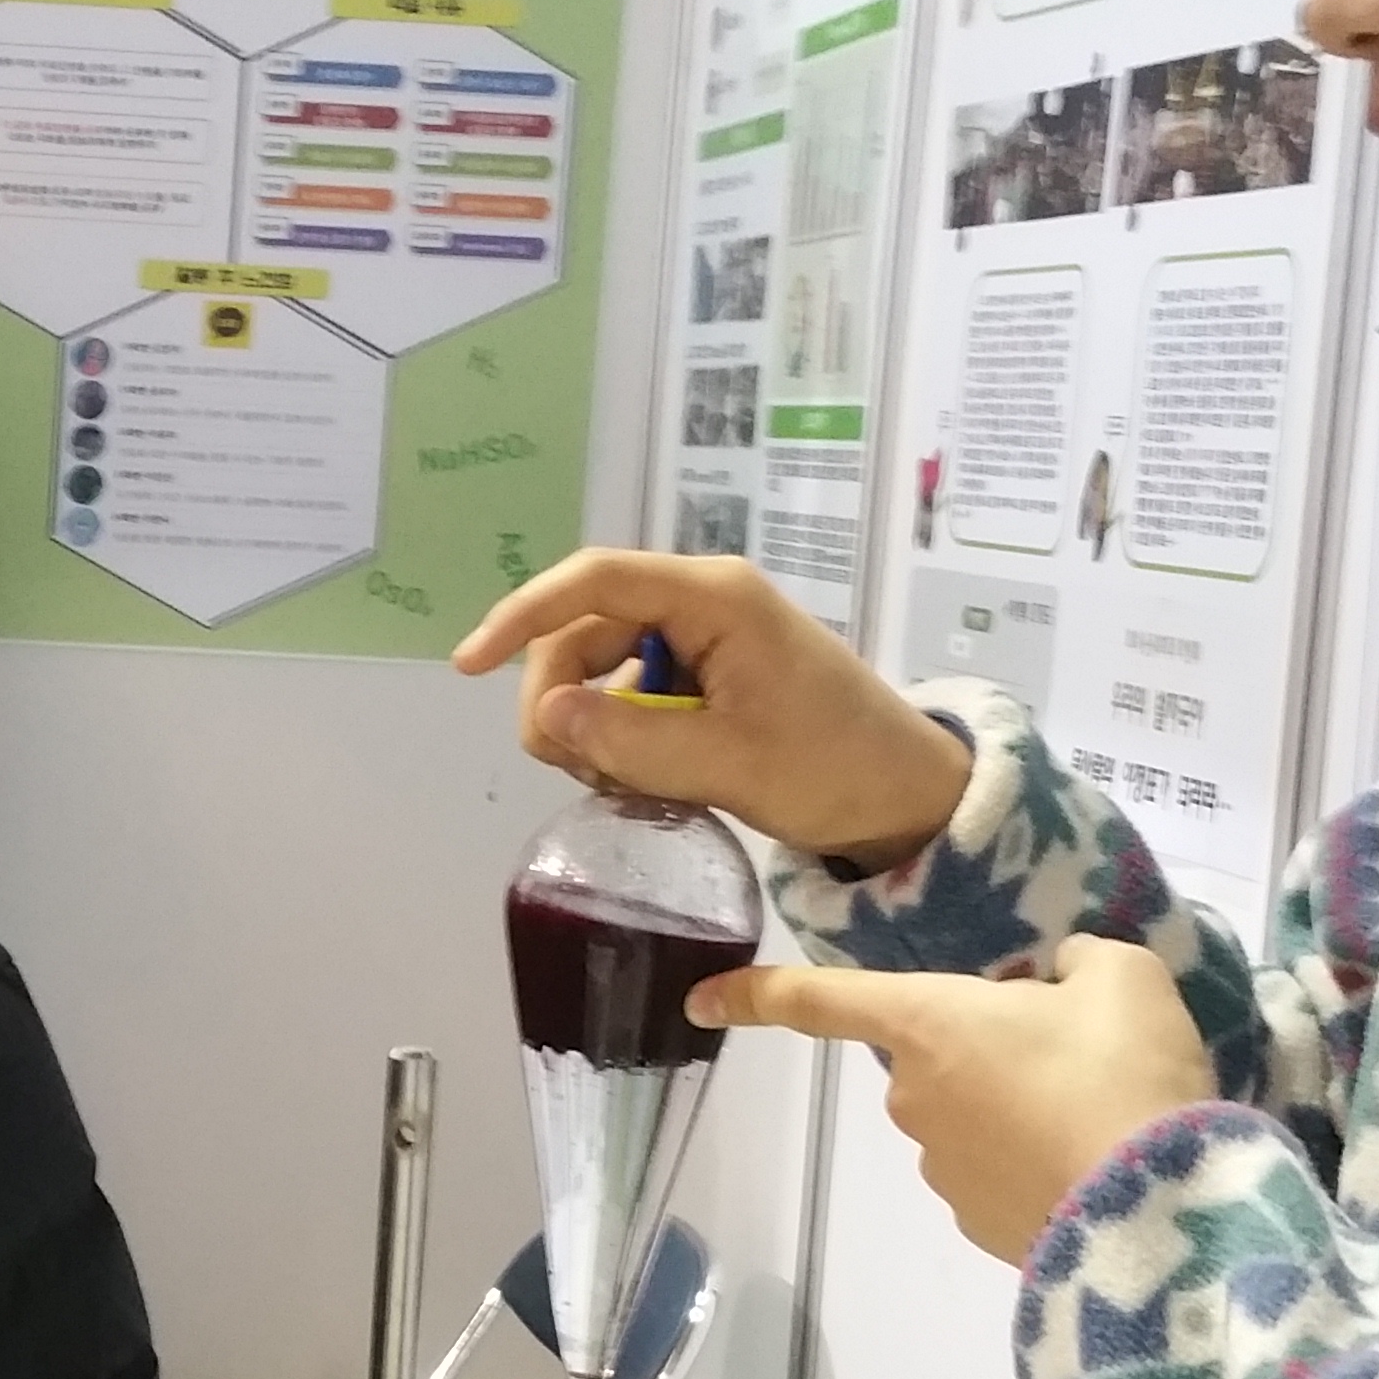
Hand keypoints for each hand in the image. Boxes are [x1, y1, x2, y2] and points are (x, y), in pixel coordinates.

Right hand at [452, 551, 970, 869]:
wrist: (909, 797)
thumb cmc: (834, 769)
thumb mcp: (729, 763)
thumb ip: (632, 740)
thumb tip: (545, 714)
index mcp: (715, 597)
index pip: (593, 581)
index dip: (522, 616)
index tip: (469, 666)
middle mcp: (704, 601)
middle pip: (585, 628)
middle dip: (559, 696)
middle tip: (573, 772)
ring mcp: (707, 635)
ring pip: (601, 664)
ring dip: (590, 723)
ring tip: (622, 785)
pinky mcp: (710, 671)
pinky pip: (632, 690)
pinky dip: (619, 733)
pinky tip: (641, 778)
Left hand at [700, 938, 1217, 1261]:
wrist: (1156, 1212)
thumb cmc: (1124, 1076)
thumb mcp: (1123, 978)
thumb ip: (1082, 961)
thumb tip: (1065, 978)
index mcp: (926, 1025)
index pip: (821, 1000)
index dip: (758, 994)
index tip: (700, 1000)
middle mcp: (913, 1099)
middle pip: (935, 1055)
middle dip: (991, 1047)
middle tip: (1080, 1052)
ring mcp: (941, 1170)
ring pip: (971, 1115)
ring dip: (1018, 1108)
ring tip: (1102, 1113)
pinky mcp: (978, 1225)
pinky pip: (998, 1172)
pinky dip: (1036, 1163)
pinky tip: (1095, 1163)